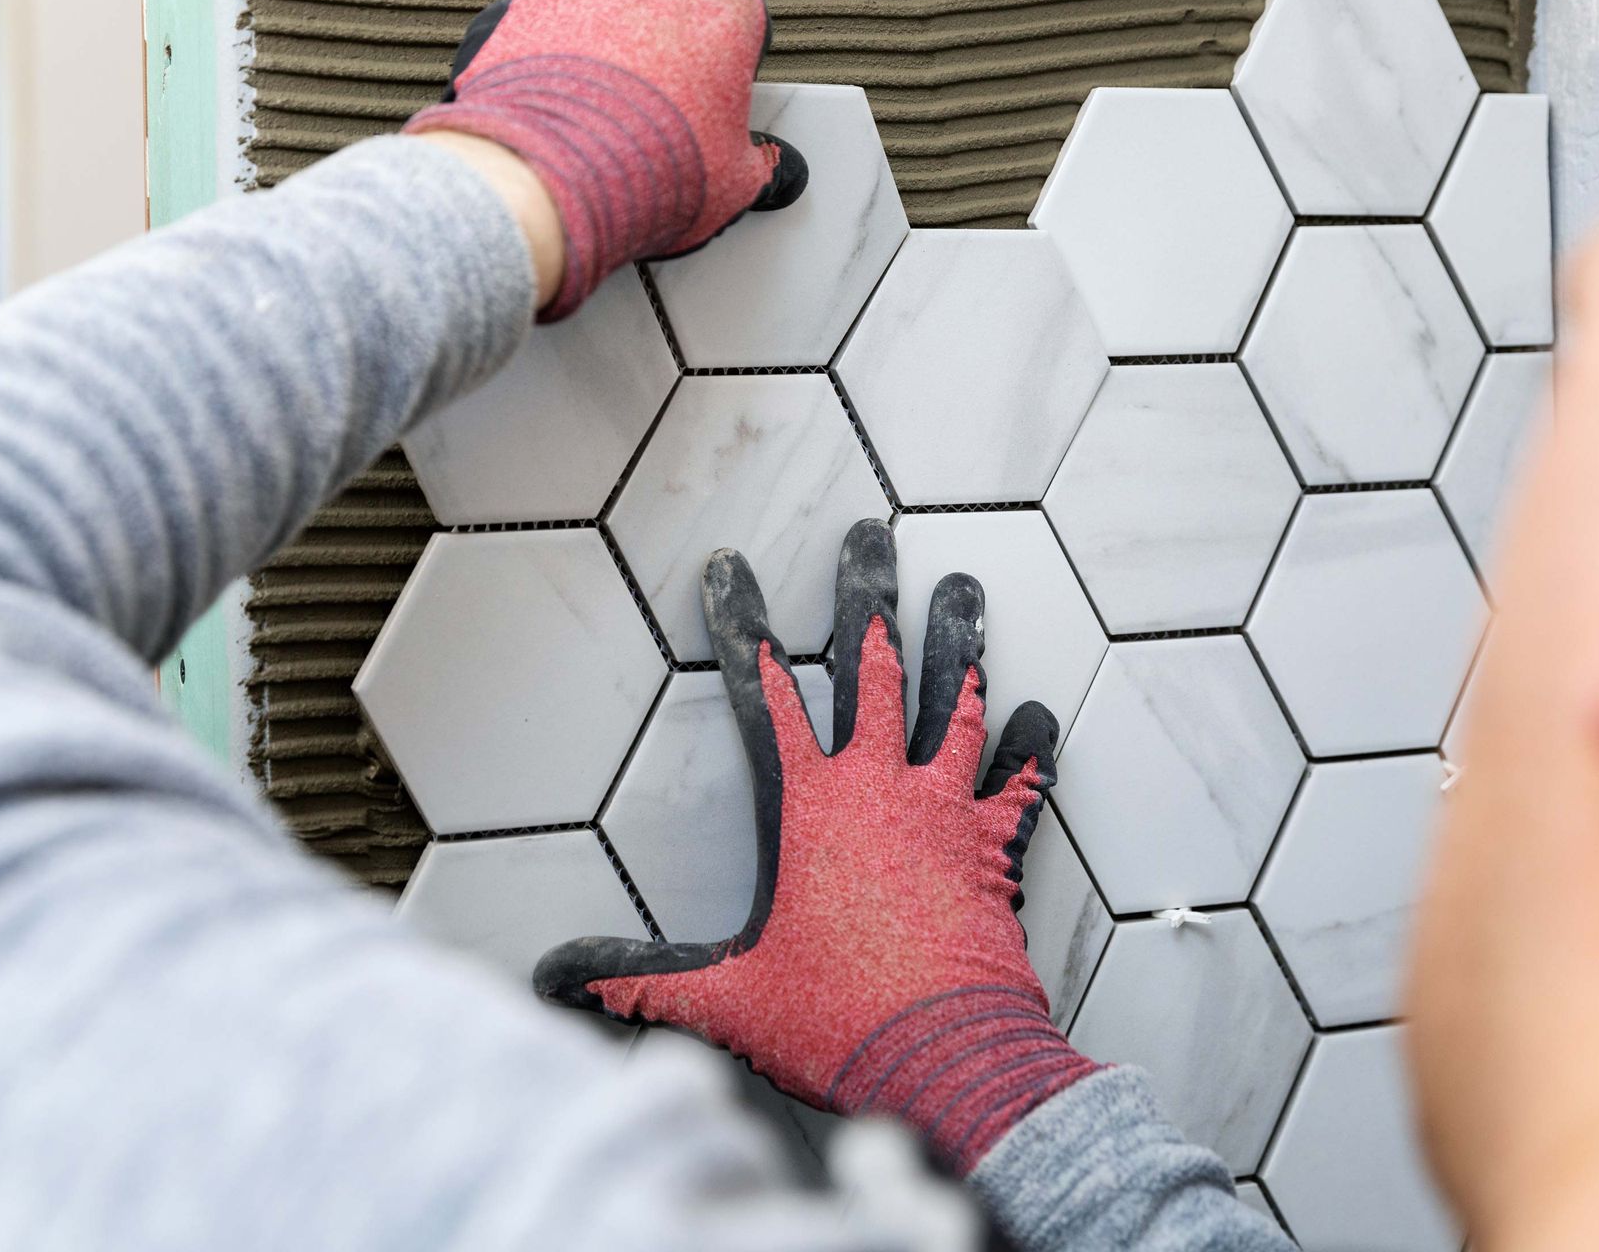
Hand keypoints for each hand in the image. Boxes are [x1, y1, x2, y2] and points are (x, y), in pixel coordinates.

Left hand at [405, 0, 808, 320]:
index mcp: (722, 5)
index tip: (718, 107)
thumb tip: (764, 167)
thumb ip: (759, 162)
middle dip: (667, 59)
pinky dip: (554, 67)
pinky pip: (547, 34)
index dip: (731, 73)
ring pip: (607, 18)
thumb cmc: (651, 167)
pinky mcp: (523, 9)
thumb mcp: (736, 182)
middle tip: (661, 119)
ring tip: (606, 123)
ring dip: (610, 58)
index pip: (741, 24)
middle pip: (669, 14)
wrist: (555, 177)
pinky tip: (562, 118)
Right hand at [535, 520, 1102, 1173]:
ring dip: (958, 643)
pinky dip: (1029, 748)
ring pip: (954, 702)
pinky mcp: (995, 847)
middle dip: (867, 598)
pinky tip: (1039, 712)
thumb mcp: (726, 998)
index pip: (764, 692)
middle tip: (871, 540)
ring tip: (963, 586)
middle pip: (872, 669)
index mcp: (808, 807)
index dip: (743, 625)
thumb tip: (559, 982)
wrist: (944, 1057)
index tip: (731, 569)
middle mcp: (879, 787)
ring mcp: (944, 809)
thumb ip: (645, 981)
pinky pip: (1019, 782)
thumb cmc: (837, 1020)